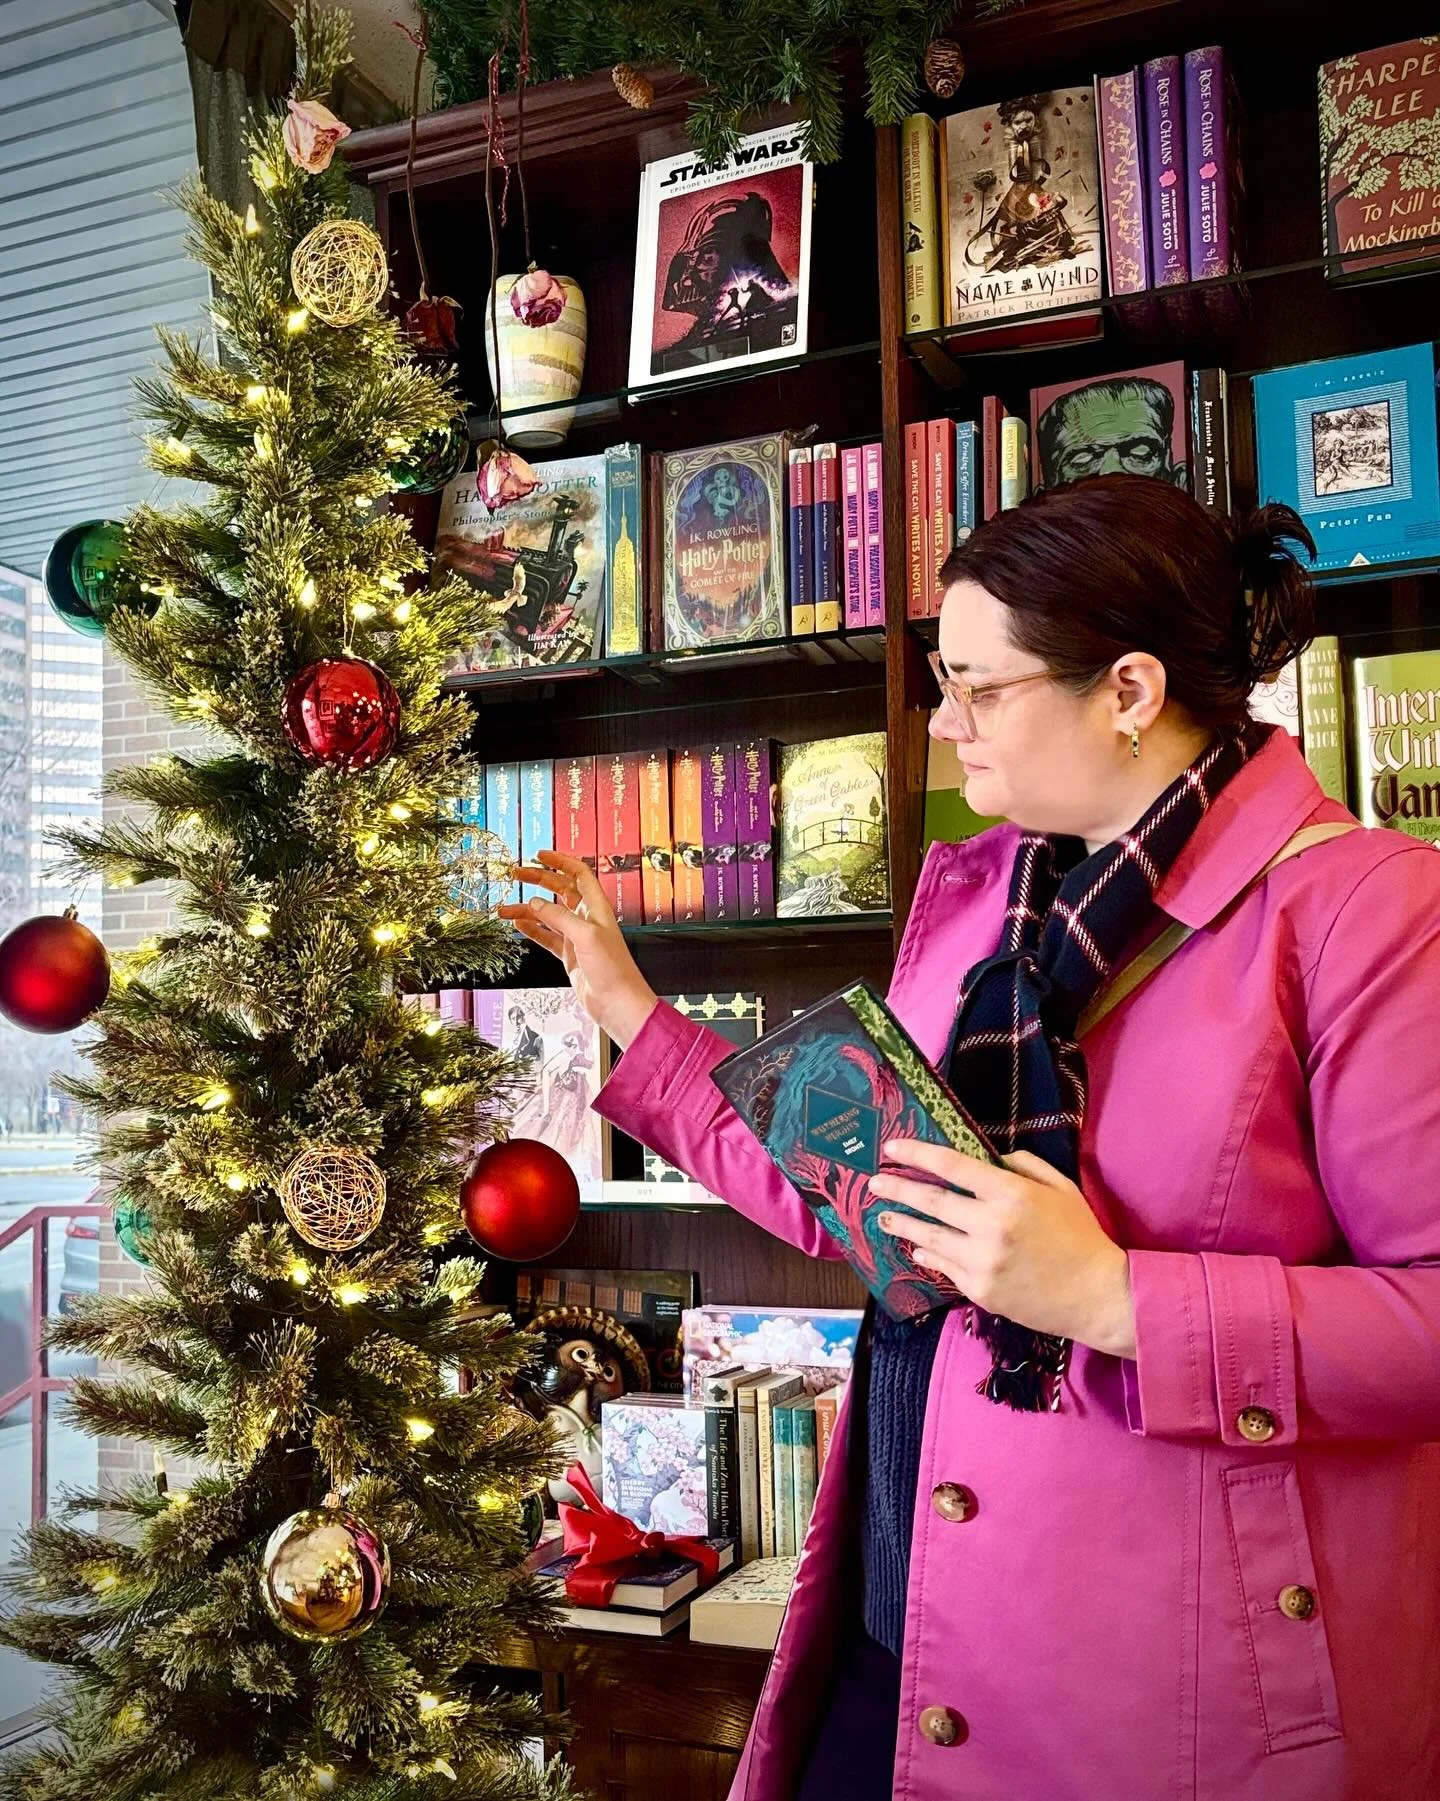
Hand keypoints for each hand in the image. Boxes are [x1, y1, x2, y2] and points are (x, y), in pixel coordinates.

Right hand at [497, 849, 658, 1050]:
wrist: (617, 1002)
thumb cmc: (612, 969)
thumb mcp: (585, 936)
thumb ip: (559, 917)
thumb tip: (535, 903)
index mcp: (597, 908)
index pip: (579, 874)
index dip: (561, 861)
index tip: (539, 855)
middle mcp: (587, 918)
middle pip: (560, 890)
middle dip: (538, 880)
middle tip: (515, 875)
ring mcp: (577, 937)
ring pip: (548, 915)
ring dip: (527, 909)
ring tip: (503, 908)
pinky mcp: (569, 955)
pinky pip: (546, 937)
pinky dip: (531, 929)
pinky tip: (517, 924)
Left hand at [869, 1140, 1135, 1358]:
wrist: (1098, 1296)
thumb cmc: (1081, 1237)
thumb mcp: (1060, 1188)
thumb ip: (1024, 1165)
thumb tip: (991, 1158)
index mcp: (1011, 1194)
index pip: (952, 1166)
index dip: (917, 1154)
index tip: (892, 1148)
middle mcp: (991, 1226)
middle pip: (930, 1202)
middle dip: (897, 1189)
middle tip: (874, 1183)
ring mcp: (982, 1262)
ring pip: (929, 1237)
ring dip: (902, 1224)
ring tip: (884, 1217)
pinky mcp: (980, 1290)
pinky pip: (944, 1267)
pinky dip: (928, 1253)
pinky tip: (919, 1246)